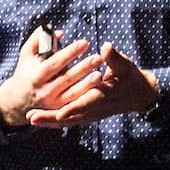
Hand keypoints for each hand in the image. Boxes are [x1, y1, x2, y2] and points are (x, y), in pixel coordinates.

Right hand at [0, 28, 105, 129]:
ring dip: (88, 83)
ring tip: (101, 73)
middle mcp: (45, 91)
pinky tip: (98, 86)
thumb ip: (38, 39)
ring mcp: (53, 103)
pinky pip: (76, 102)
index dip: (70, 53)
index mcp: (37, 75)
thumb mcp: (26, 54)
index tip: (84, 43)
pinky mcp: (60, 110)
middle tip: (98, 57)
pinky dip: (86, 94)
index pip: (55, 62)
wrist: (17, 101)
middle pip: (67, 78)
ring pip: (73, 93)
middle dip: (83, 67)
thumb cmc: (26, 72)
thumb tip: (59, 32)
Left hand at [25, 41, 158, 128]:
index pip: (86, 104)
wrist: (138, 94)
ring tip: (31, 120)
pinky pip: (70, 120)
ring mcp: (91, 114)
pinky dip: (56, 121)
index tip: (58, 113)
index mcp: (103, 96)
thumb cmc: (130, 77)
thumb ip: (114, 58)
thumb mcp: (125, 65)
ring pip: (68, 121)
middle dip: (51, 119)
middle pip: (71, 117)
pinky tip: (42, 119)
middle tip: (32, 118)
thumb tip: (106, 48)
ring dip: (50, 121)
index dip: (72, 109)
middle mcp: (95, 108)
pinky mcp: (88, 114)